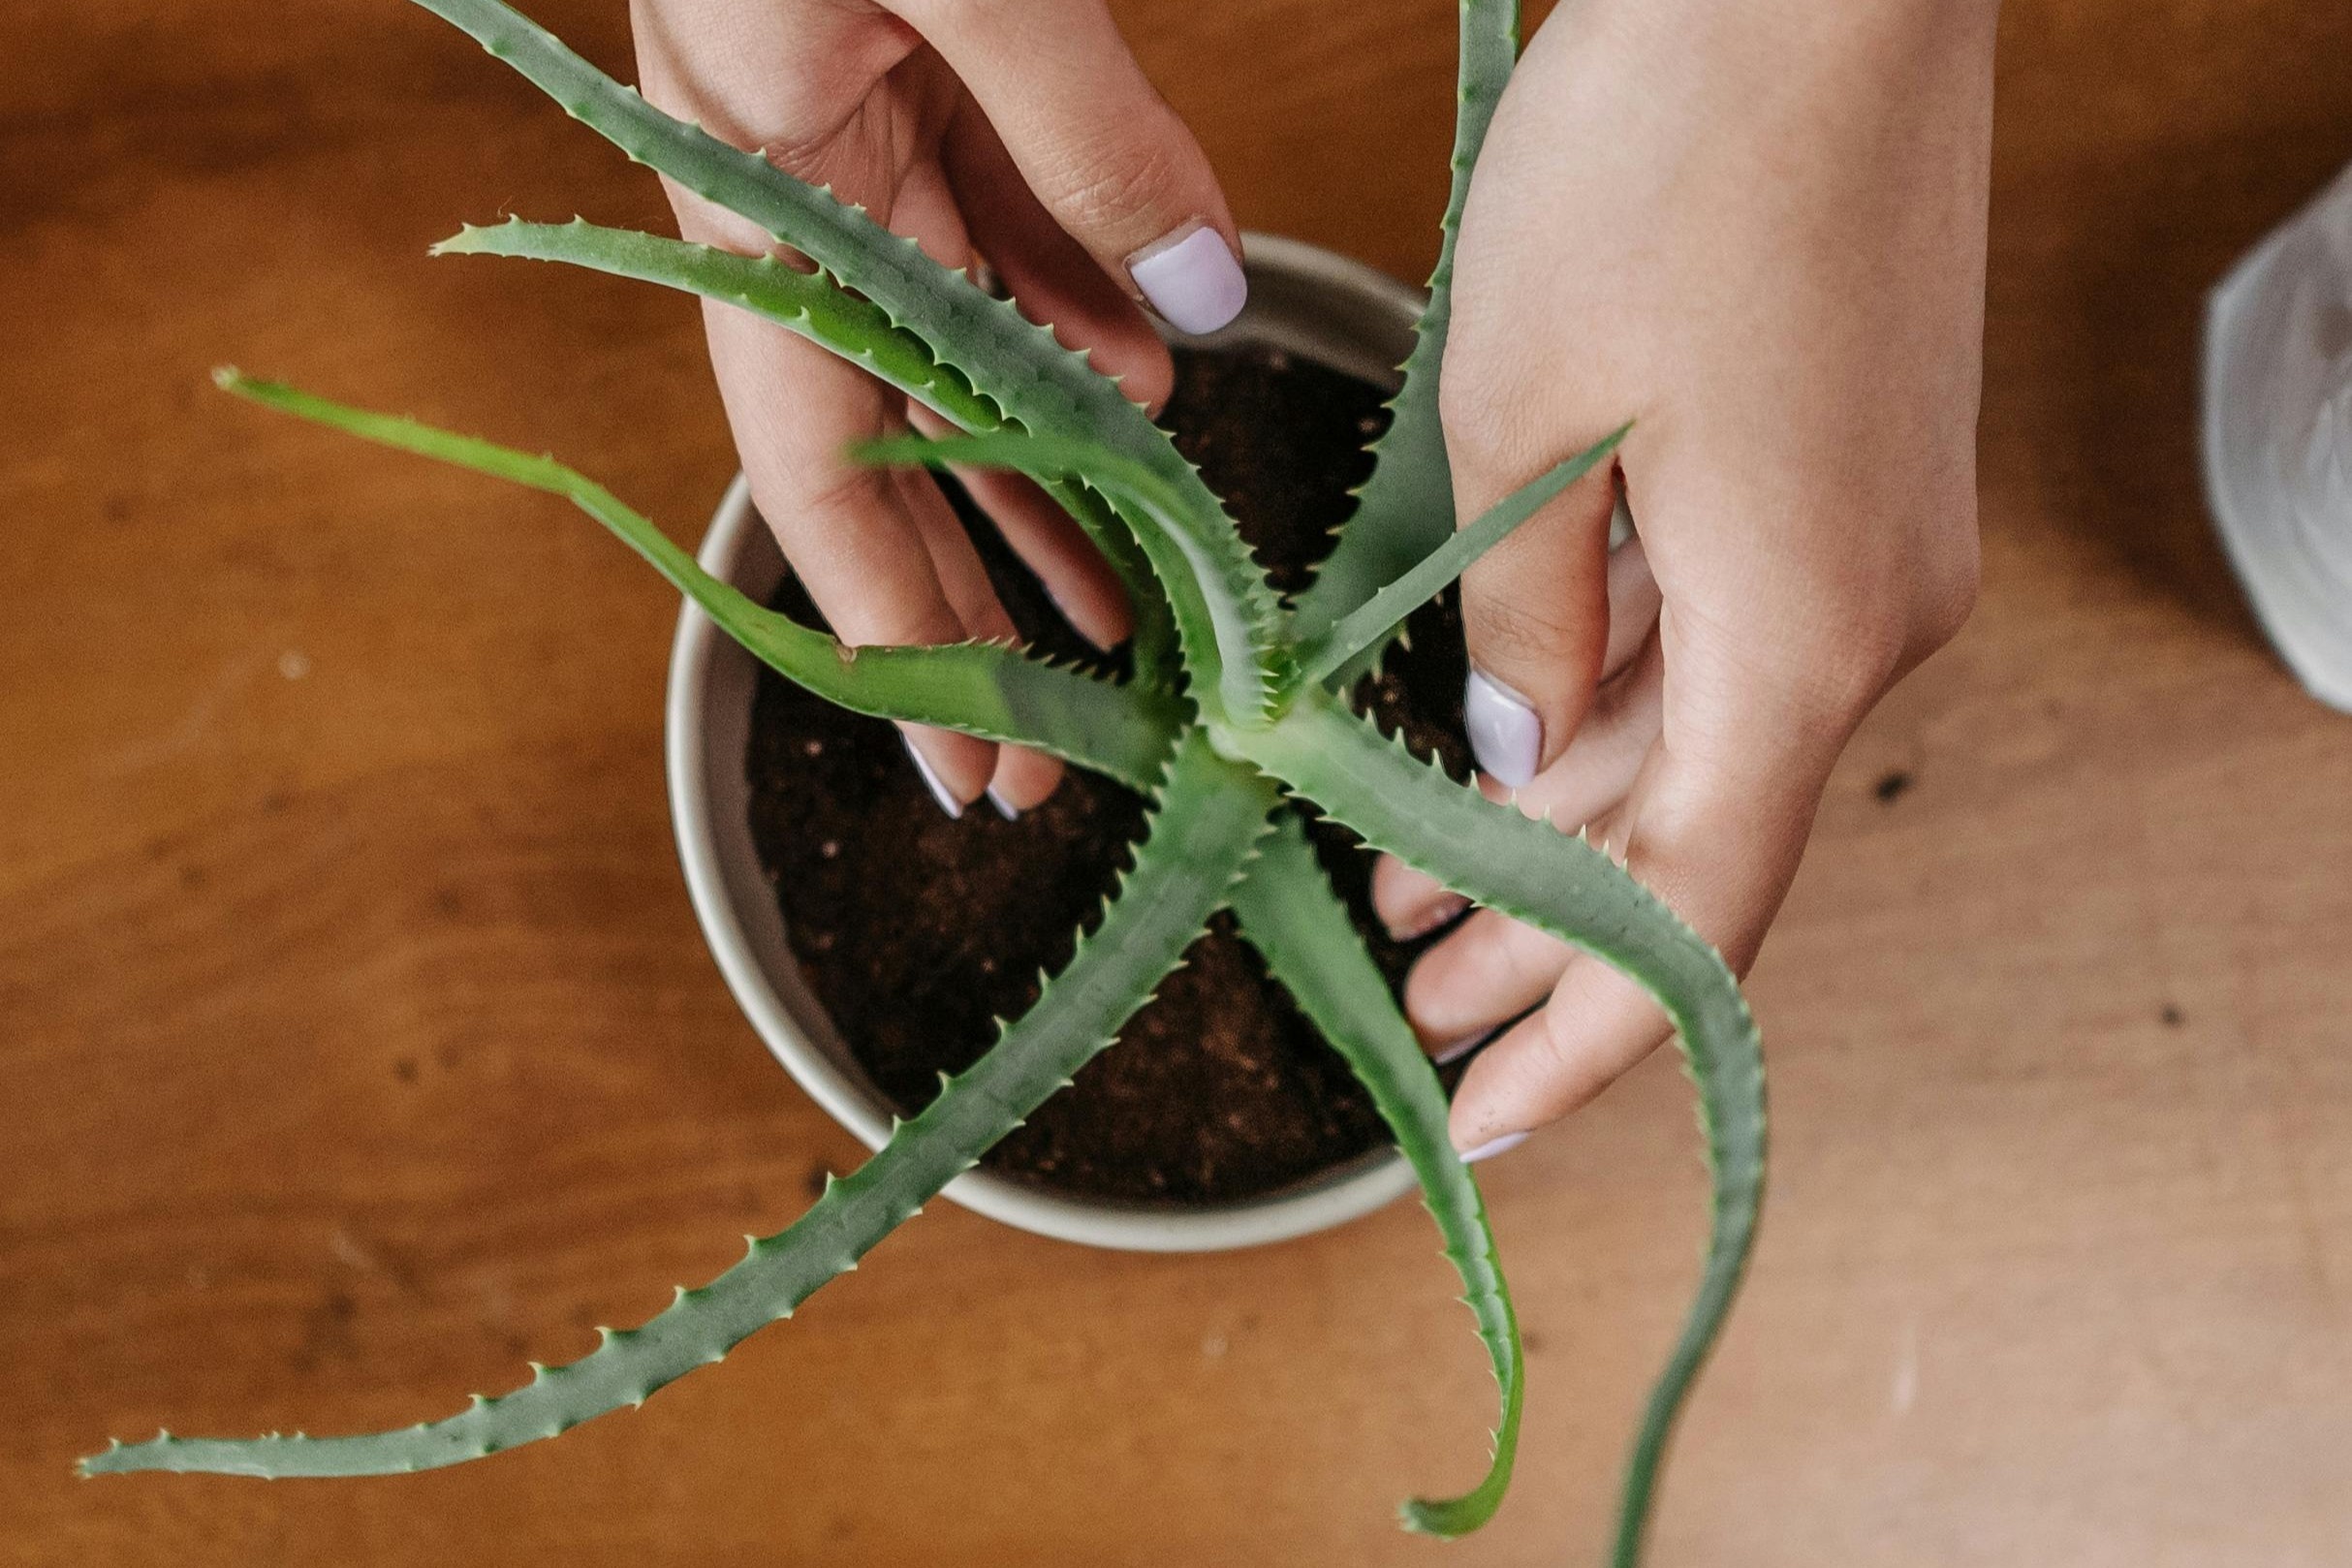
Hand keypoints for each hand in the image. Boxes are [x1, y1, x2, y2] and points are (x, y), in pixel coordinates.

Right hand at [633, 0, 1246, 814]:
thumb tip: (1196, 314)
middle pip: (891, 444)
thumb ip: (1089, 147)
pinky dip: (1075, 313)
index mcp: (760, 188)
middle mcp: (797, 187)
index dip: (894, 629)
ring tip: (1125, 598)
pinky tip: (1138, 382)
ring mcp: (857, 134)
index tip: (964, 765)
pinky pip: (1002, 233)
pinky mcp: (926, 74)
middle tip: (1058, 736)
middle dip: (976, 595)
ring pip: (959, 351)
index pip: (819, 470)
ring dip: (1044, 470)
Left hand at [1374, 0, 1996, 1156]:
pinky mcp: (1837, 472)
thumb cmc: (1672, 162)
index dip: (1581, 1033)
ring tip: (1414, 894)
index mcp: (1800, 633)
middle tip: (1411, 998)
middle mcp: (1862, 613)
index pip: (1690, 916)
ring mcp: (1862, 540)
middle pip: (1692, 842)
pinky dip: (1602, 712)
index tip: (1480, 1115)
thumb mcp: (1530, 418)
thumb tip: (1509, 758)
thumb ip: (1519, 623)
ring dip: (1554, 824)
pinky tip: (1495, 744)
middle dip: (1541, 937)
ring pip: (1694, 742)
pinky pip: (1715, 645)